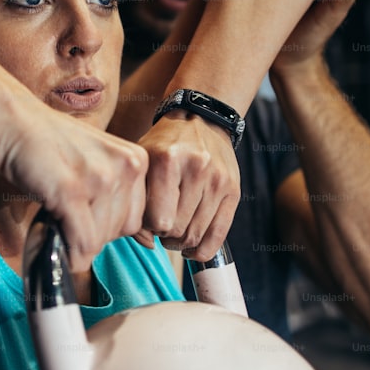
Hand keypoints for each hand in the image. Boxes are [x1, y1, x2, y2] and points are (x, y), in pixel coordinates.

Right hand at [0, 109, 148, 272]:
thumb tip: (143, 242)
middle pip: (121, 232)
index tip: (83, 214)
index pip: (137, 219)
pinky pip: (81, 242)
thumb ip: (118, 193)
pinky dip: (66, 251)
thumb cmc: (50, 144)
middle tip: (65, 214)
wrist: (12, 119)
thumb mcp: (98, 161)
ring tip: (54, 214)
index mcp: (136, 160)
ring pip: (99, 241)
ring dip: (74, 240)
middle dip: (91, 232)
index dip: (107, 225)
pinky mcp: (72, 191)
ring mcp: (101, 178)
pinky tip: (50, 237)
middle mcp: (126, 167)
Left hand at [137, 113, 239, 261]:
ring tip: (174, 232)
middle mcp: (196, 168)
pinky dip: (203, 250)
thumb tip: (148, 243)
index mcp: (167, 160)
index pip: (158, 220)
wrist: (200, 120)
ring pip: (196, 235)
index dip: (149, 226)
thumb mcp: (143, 163)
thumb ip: (136, 201)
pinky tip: (191, 247)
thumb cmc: (163, 146)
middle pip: (178, 230)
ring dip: (181, 242)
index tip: (148, 218)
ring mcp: (218, 180)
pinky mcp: (233, 191)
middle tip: (161, 227)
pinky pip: (219, 235)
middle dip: (165, 235)